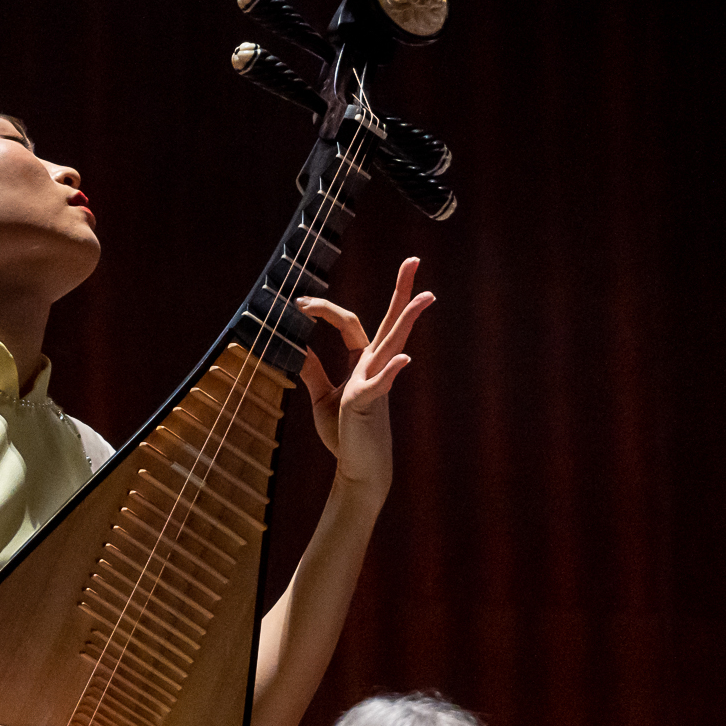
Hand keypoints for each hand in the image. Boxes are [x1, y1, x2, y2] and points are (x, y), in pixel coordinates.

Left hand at [297, 256, 434, 499]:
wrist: (357, 466)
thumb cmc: (344, 433)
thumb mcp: (321, 396)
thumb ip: (313, 370)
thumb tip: (299, 345)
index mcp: (362, 362)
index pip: (349, 323)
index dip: (325, 309)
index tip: (301, 302)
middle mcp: (373, 366)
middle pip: (389, 321)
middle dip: (401, 291)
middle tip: (414, 260)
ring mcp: (375, 382)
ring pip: (393, 344)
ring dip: (408, 320)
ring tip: (426, 296)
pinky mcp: (369, 402)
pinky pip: (382, 383)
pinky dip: (392, 370)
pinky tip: (404, 357)